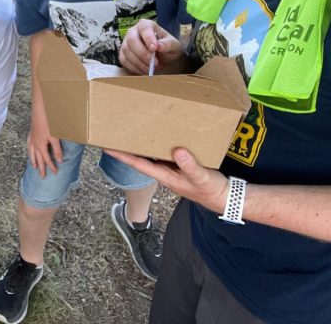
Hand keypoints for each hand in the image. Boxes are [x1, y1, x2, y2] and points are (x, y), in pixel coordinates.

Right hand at [27, 105, 62, 177]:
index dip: (52, 166)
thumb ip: (57, 150)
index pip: (47, 159)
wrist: (40, 111)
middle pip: (38, 159)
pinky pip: (29, 145)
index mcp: (41, 146)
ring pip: (32, 153)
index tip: (55, 173)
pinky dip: (30, 150)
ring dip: (34, 160)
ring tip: (34, 167)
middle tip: (42, 176)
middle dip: (41, 168)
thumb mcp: (55, 137)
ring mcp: (32, 139)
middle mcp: (35, 144)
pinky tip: (31, 150)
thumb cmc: (49, 123)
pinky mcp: (31, 133)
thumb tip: (59, 161)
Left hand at [107, 148, 230, 213]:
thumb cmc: (211, 189)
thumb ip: (189, 166)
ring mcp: (171, 170)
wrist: (224, 197)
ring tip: (128, 135)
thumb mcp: (201, 177)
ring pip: (151, 157)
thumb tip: (177, 152)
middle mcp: (164, 173)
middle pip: (140, 160)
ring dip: (139, 148)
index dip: (122, 156)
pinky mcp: (179, 166)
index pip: (138, 164)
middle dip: (126, 150)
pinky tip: (155, 138)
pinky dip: (156, 146)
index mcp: (165, 176)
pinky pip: (163, 155)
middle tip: (112, 137)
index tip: (107, 148)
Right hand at [119, 19, 182, 74]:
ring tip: (151, 68)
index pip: (144, 28)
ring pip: (126, 51)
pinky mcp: (123, 53)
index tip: (154, 49)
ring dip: (139, 62)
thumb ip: (168, 44)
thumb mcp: (173, 45)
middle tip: (154, 63)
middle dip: (142, 53)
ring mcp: (126, 42)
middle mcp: (133, 31)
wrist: (162, 56)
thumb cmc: (167, 47)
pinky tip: (144, 70)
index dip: (148, 38)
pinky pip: (124, 60)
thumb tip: (159, 46)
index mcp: (146, 25)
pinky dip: (134, 67)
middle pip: (132, 40)